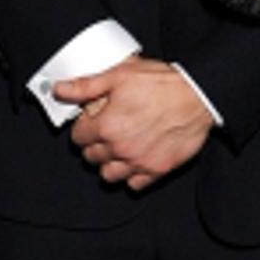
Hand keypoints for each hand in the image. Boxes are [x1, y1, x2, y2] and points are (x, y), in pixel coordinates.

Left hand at [53, 57, 213, 189]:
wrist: (199, 96)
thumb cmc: (164, 84)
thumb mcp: (120, 74)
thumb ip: (86, 85)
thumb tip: (61, 89)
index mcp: (107, 126)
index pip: (78, 137)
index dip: (83, 126)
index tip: (92, 120)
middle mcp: (120, 148)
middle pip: (91, 157)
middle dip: (94, 144)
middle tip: (106, 131)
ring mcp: (139, 162)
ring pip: (109, 175)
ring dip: (109, 163)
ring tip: (118, 149)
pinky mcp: (158, 169)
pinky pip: (134, 185)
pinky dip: (132, 176)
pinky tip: (136, 160)